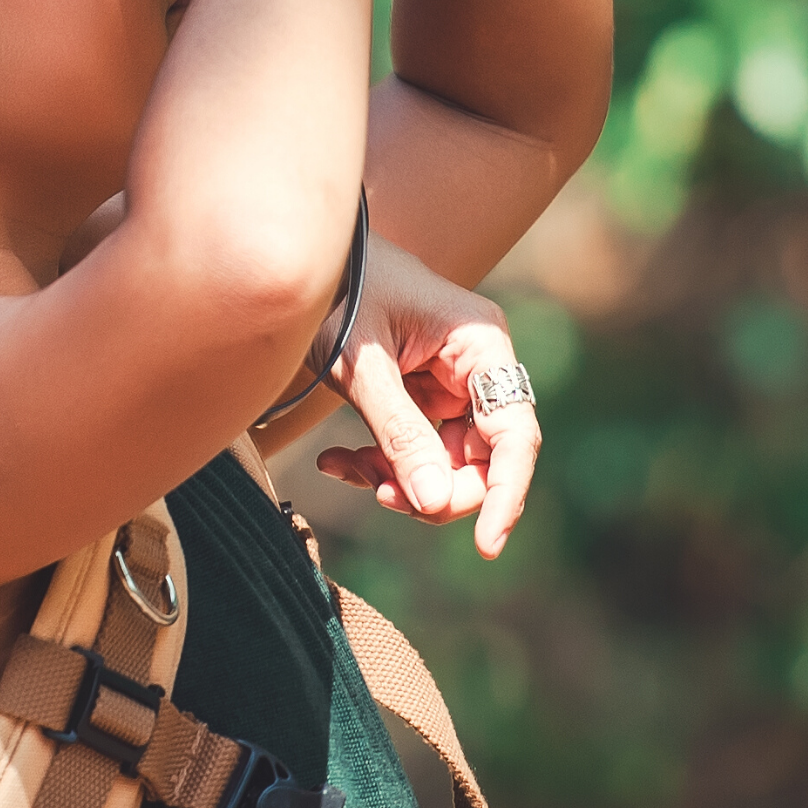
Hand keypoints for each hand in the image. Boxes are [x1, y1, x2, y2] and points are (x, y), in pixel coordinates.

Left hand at [305, 233, 543, 558]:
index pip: (514, 435)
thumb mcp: (361, 366)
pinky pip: (415, 450)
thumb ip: (399, 434)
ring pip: (445, 463)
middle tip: (380, 495)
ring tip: (346, 468)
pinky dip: (381, 465)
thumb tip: (436, 504)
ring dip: (399, 480)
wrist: (292, 261)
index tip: (485, 546)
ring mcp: (447, 382)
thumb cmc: (333, 290)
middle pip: (482, 459)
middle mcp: (475, 366)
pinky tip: (338, 461)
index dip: (506, 494)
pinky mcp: (418, 395)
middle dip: (435, 489)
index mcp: (480, 345)